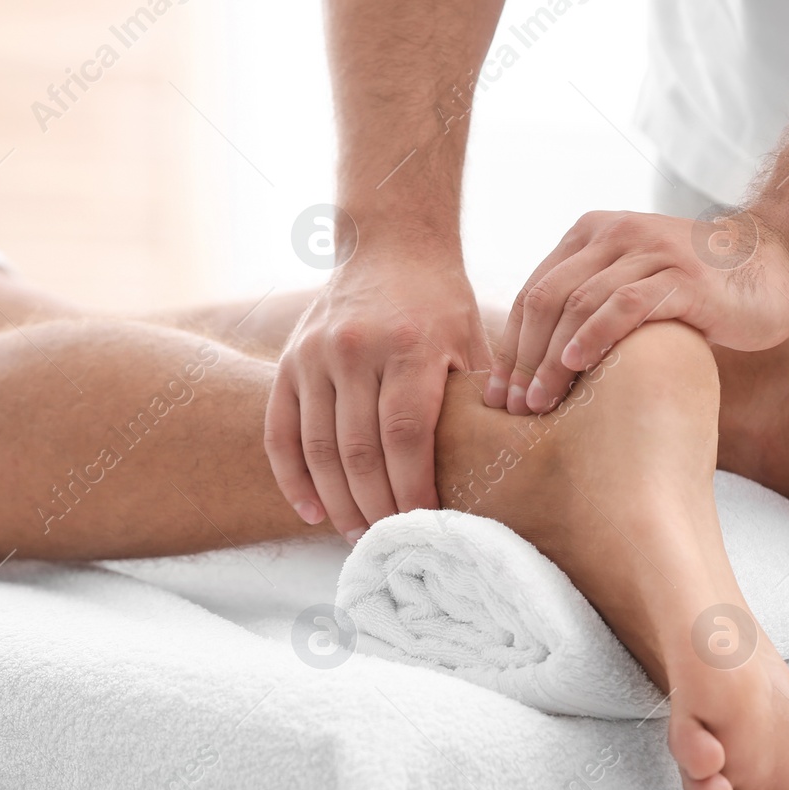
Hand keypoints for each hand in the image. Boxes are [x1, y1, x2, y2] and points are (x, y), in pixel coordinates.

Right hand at [265, 249, 488, 537]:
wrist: (391, 246)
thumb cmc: (442, 306)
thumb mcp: (473, 341)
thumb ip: (484, 400)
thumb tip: (509, 470)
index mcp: (409, 345)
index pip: (406, 435)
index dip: (412, 488)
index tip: (426, 525)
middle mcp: (355, 349)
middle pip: (359, 450)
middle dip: (376, 507)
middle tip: (392, 543)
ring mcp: (315, 355)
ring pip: (318, 448)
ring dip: (337, 502)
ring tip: (359, 537)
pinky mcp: (288, 361)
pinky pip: (279, 432)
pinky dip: (292, 478)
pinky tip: (312, 512)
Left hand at [484, 209, 788, 413]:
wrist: (777, 264)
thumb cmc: (701, 289)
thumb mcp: (636, 283)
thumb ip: (593, 302)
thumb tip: (539, 367)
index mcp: (593, 234)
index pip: (533, 293)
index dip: (509, 347)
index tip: (496, 397)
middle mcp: (615, 235)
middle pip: (545, 299)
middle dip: (521, 359)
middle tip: (509, 409)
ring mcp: (649, 252)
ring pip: (577, 305)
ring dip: (549, 360)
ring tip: (536, 404)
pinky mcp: (682, 277)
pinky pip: (624, 306)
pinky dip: (593, 337)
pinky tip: (575, 367)